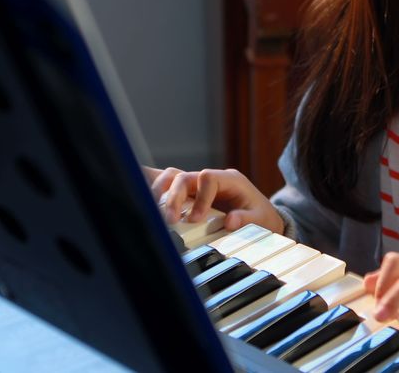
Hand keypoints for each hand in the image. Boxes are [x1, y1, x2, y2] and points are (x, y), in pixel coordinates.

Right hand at [148, 167, 283, 234]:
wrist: (261, 217)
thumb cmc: (261, 217)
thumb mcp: (261, 219)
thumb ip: (248, 220)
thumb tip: (231, 221)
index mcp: (230, 180)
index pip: (208, 178)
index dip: (200, 197)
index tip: (194, 219)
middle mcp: (210, 178)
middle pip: (184, 177)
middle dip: (174, 197)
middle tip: (169, 220)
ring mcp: (197, 184)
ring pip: (171, 177)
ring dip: (160, 192)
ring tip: (153, 211)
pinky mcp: (188, 193)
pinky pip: (167, 184)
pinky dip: (151, 184)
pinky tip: (136, 188)